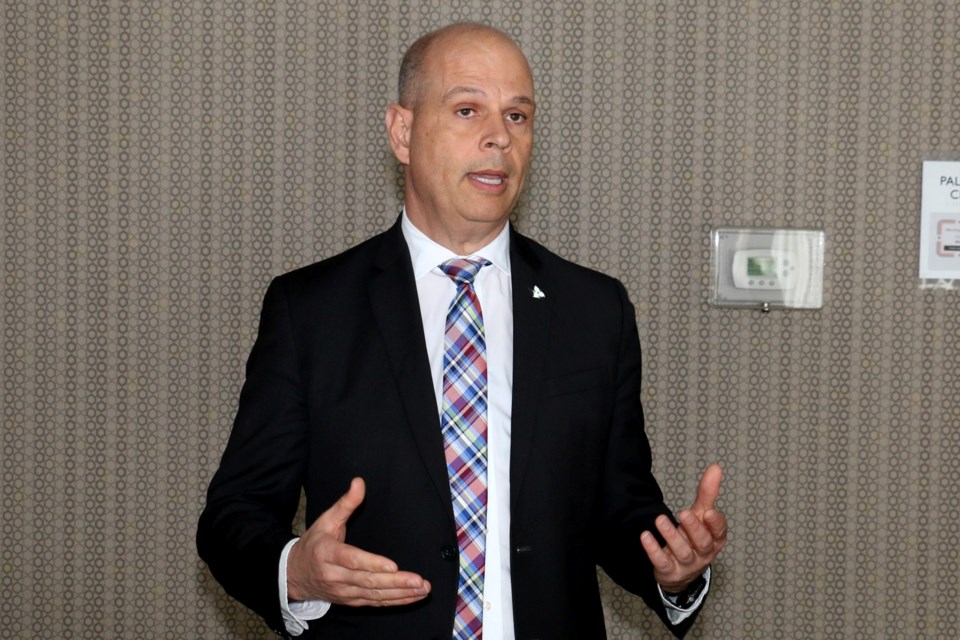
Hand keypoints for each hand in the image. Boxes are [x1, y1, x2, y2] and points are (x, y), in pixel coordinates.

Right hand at [287, 477, 430, 605]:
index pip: (352, 560)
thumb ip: (345, 503)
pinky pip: (374, 603)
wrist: (293, 575)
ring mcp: (343, 592)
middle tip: (418, 581)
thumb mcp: (325, 520)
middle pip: (368, 581)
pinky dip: (394, 601)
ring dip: (400, 594)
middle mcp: (335, 576)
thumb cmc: (314, 544)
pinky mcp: (350, 601)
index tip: (393, 566)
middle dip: (396, 582)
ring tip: (422, 589)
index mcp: (328, 553)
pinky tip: (411, 597)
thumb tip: (359, 482)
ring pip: (374, 595)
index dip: (373, 564)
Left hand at [640, 464, 727, 593]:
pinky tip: (645, 536)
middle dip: (694, 528)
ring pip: (682, 552)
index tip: (708, 511)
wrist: (681, 571)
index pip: (719, 533)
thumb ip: (707, 494)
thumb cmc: (694, 538)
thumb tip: (716, 467)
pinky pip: (662, 562)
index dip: (715, 524)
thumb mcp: (701, 516)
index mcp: (714, 540)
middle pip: (702, 543)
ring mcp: (687, 564)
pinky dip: (653, 550)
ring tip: (660, 519)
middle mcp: (704, 554)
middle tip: (684, 513)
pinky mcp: (669, 571)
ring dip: (671, 536)